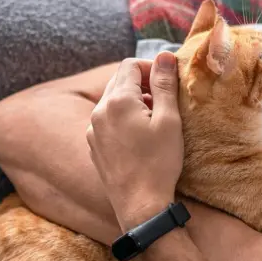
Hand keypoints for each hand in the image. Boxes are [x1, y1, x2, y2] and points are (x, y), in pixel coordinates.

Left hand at [86, 51, 182, 229]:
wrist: (140, 205)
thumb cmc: (159, 163)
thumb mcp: (169, 120)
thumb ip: (165, 84)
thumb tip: (165, 55)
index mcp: (117, 100)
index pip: (130, 65)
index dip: (152, 68)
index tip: (169, 83)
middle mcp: (99, 111)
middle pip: (119, 81)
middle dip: (143, 83)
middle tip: (165, 100)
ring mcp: (92, 130)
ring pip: (112, 101)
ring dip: (133, 101)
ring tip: (154, 120)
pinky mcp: (93, 146)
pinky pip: (107, 121)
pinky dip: (123, 119)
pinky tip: (140, 137)